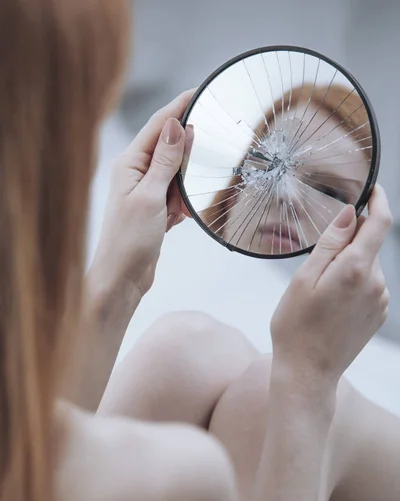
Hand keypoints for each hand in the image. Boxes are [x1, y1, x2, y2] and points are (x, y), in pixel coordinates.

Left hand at [89, 90, 194, 303]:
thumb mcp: (150, 197)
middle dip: (188, 144)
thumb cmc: (129, 240)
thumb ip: (165, 162)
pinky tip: (186, 210)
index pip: (157, 127)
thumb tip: (175, 125)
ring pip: (175, 172)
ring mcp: (145, 192)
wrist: (122, 278)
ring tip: (200, 179)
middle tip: (212, 134)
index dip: (178, 107)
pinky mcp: (154, 209)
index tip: (198, 91)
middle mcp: (136, 173)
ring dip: (188, 178)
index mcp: (129, 164)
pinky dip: (184, 200)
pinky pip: (176, 194)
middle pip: (168, 146)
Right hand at [271, 185, 392, 385]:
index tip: (372, 189)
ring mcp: (380, 301)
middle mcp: (376, 283)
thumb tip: (350, 214)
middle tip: (316, 264)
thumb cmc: (296, 326)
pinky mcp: (378, 315)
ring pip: (368, 266)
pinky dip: (353, 283)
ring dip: (349, 266)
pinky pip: (370, 285)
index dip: (378, 200)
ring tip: (320, 293)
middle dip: (348, 242)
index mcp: (356, 269)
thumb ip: (330, 244)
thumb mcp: (303, 279)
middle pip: (369, 245)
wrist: (307, 372)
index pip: (379, 222)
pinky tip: (332, 304)